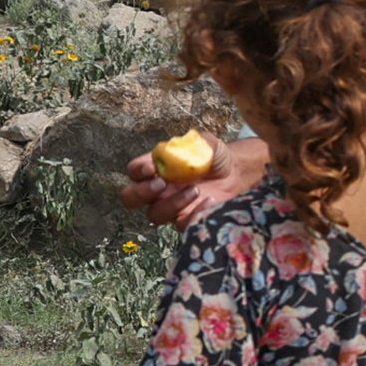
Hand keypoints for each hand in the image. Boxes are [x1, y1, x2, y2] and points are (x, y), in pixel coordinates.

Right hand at [121, 130, 268, 229]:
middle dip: (142, 192)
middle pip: (130, 198)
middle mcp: (157, 190)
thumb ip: (197, 141)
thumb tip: (188, 141)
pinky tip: (210, 201)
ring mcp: (170, 207)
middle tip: (162, 184)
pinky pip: (183, 224)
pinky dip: (195, 214)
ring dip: (172, 203)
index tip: (151, 168)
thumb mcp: (208, 144)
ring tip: (195, 190)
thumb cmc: (214, 157)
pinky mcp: (186, 220)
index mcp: (155, 169)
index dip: (137, 170)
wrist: (235, 174)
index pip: (134, 171)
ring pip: (155, 215)